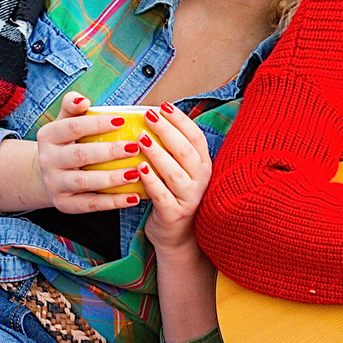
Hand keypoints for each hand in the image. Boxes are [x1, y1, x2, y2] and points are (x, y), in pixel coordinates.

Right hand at [33, 93, 153, 214]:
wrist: (47, 174)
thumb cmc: (66, 142)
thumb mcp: (64, 121)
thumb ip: (72, 106)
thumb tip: (83, 100)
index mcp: (48, 136)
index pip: (73, 127)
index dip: (97, 124)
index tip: (122, 121)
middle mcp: (47, 160)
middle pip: (81, 155)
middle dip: (110, 152)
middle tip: (135, 147)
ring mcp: (54, 184)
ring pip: (85, 182)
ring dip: (113, 178)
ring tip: (136, 172)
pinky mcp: (64, 204)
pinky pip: (90, 205)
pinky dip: (113, 202)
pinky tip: (133, 197)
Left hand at [138, 103, 213, 252]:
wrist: (177, 236)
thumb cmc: (173, 196)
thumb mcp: (179, 171)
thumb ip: (171, 150)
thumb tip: (151, 118)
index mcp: (203, 165)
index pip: (196, 137)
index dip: (181, 120)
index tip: (164, 106)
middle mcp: (201, 180)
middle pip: (185, 151)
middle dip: (167, 130)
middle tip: (148, 115)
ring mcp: (190, 198)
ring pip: (174, 172)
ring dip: (157, 153)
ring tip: (141, 138)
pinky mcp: (175, 214)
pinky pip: (162, 195)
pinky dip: (151, 180)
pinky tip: (139, 168)